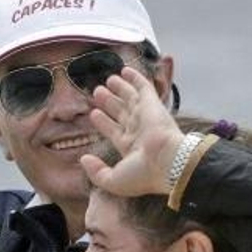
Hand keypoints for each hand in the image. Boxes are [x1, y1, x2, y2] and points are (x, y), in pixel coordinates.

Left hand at [79, 68, 183, 196]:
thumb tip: (84, 159)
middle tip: (98, 92)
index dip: (103, 122)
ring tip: (107, 81)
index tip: (94, 114)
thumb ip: (96, 172)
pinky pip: (143, 86)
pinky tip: (125, 70)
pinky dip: (135, 77)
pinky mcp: (152, 104)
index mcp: (130, 147)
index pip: (114, 131)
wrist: (167, 163)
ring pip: (129, 98)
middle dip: (109, 102)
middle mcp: (138, 130)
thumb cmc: (143, 174)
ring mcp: (145, 116)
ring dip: (119, 88)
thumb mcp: (113, 181)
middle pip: (120, 112)